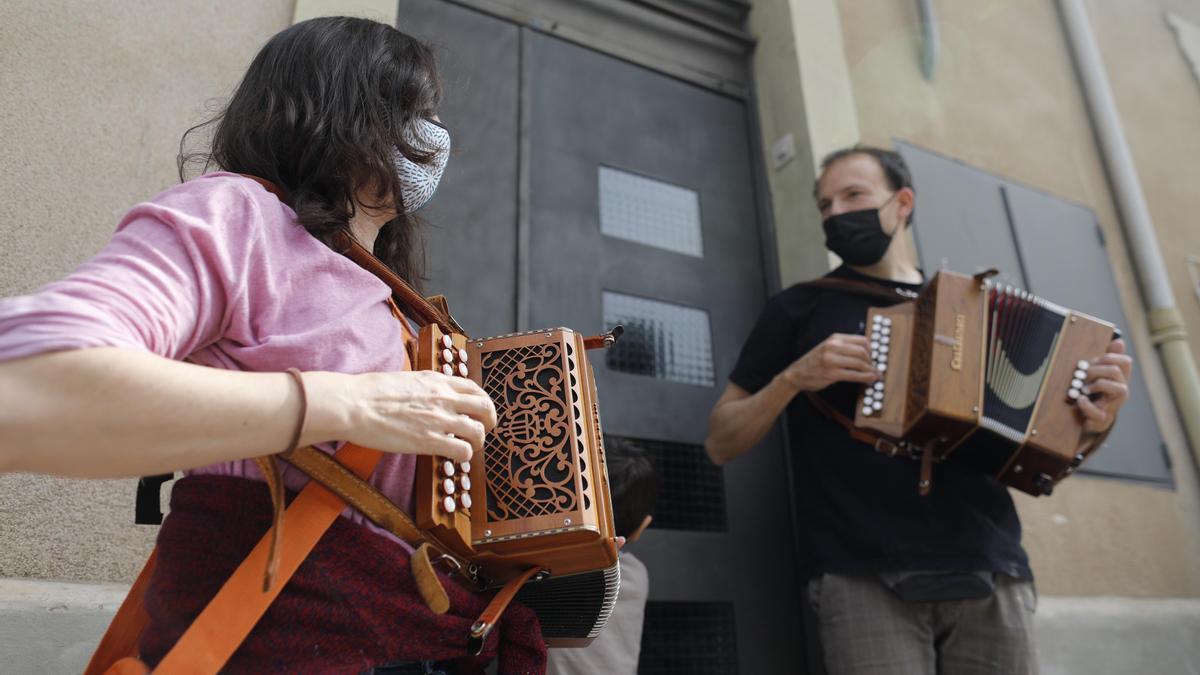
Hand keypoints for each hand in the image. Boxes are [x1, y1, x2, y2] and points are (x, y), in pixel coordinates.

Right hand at [308, 369, 497, 462]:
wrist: (354, 404)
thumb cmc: (371, 392)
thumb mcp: (407, 378)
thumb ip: (426, 386)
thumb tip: (432, 395)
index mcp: (437, 381)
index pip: (475, 388)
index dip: (482, 402)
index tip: (479, 412)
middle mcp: (443, 397)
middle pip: (485, 408)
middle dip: (489, 421)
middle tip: (483, 431)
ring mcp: (438, 419)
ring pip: (479, 431)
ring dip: (477, 442)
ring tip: (468, 448)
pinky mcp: (429, 441)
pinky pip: (462, 450)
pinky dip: (464, 456)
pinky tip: (454, 457)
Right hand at [781, 333, 879, 391]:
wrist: (795, 374)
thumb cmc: (814, 362)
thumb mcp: (828, 348)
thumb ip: (844, 347)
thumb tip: (867, 353)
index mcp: (834, 338)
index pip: (862, 340)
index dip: (871, 350)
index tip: (872, 358)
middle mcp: (833, 346)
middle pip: (863, 352)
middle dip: (872, 362)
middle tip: (874, 369)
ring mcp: (831, 360)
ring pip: (860, 363)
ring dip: (871, 371)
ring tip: (874, 376)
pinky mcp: (831, 373)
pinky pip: (854, 375)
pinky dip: (865, 378)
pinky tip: (869, 380)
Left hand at [1077, 338, 1131, 433]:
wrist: (1087, 420)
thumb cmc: (1093, 395)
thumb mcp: (1097, 376)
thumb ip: (1106, 359)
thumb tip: (1119, 341)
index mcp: (1118, 380)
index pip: (1125, 362)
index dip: (1111, 356)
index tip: (1096, 359)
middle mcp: (1120, 391)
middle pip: (1116, 372)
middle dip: (1097, 369)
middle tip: (1083, 373)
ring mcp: (1114, 406)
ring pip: (1121, 390)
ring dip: (1099, 384)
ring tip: (1084, 388)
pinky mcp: (1102, 420)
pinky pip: (1099, 413)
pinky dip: (1087, 405)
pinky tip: (1080, 399)